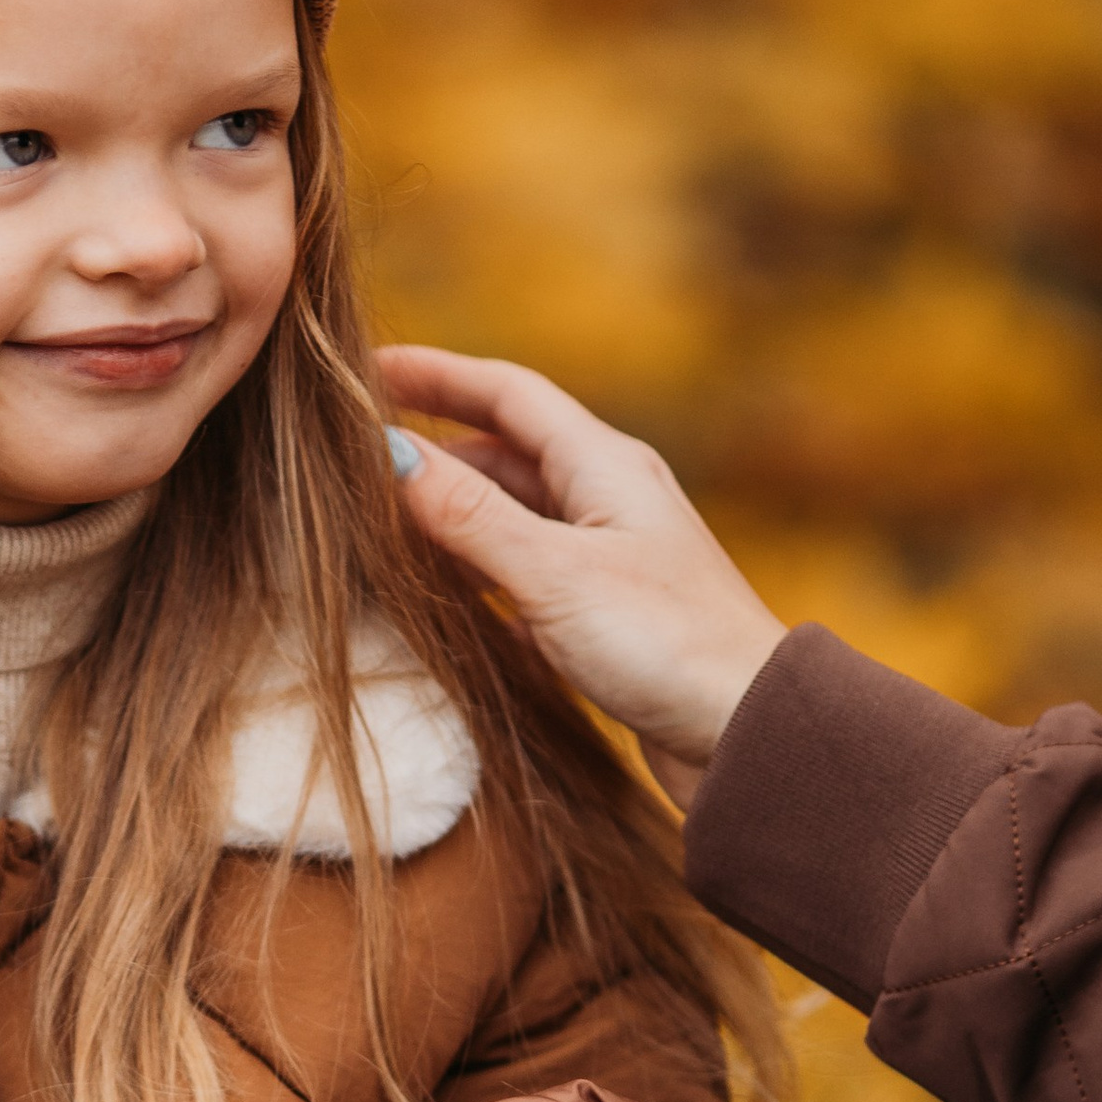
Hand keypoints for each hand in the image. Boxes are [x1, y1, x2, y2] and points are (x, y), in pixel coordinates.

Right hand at [377, 346, 785, 806]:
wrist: (746, 733)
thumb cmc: (665, 643)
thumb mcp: (553, 573)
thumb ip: (469, 515)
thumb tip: (390, 453)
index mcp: (605, 464)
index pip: (507, 393)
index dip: (435, 373)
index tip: (364, 368)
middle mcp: (607, 497)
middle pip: (504, 450)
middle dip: (432, 445)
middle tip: (355, 455)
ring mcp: (606, 555)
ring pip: (511, 513)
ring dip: (449, 510)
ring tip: (377, 521)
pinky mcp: (602, 612)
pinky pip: (521, 570)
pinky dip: (475, 568)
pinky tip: (436, 590)